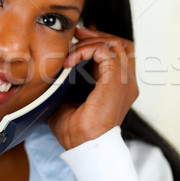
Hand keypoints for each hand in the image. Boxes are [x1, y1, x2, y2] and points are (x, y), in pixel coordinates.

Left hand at [48, 25, 138, 149]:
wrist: (86, 147)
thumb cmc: (78, 134)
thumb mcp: (69, 104)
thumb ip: (67, 88)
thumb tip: (52, 78)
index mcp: (119, 89)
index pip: (118, 56)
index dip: (99, 43)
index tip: (78, 40)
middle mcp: (127, 83)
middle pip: (121, 45)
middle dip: (98, 35)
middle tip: (78, 33)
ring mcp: (125, 81)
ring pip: (115, 44)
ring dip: (91, 41)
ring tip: (73, 49)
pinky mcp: (117, 79)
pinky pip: (105, 50)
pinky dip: (86, 49)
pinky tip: (70, 60)